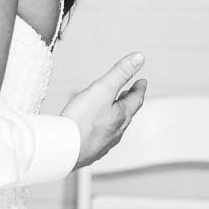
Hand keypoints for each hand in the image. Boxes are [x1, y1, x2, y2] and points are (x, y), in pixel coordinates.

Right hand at [59, 51, 147, 168]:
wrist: (66, 148)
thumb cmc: (83, 119)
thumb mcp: (103, 88)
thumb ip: (121, 73)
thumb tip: (139, 57)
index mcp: (122, 115)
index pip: (136, 100)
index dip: (139, 89)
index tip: (142, 82)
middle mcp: (117, 131)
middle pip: (126, 113)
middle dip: (128, 101)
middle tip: (130, 94)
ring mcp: (105, 142)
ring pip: (115, 126)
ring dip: (116, 115)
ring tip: (112, 109)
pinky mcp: (92, 150)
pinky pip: (102, 136)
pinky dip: (103, 128)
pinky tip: (94, 129)